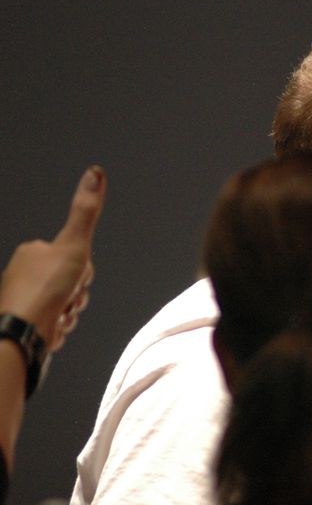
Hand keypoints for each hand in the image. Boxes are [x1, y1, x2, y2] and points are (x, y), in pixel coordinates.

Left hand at [0, 167, 104, 351]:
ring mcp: (24, 297)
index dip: (83, 271)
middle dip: (77, 296)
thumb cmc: (44, 290)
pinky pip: (55, 322)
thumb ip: (86, 211)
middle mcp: (25, 272)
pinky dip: (59, 327)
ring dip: (69, 313)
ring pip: (67, 304)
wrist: (22, 332)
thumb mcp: (74, 246)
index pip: (77, 258)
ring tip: (57, 316)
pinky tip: (52, 328)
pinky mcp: (26, 319)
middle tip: (65, 299)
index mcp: (33, 252)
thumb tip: (96, 172)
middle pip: (73, 283)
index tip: (72, 278)